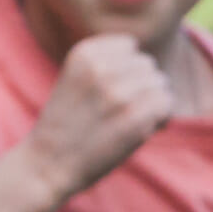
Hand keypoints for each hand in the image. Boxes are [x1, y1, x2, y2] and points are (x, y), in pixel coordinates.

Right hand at [24, 35, 174, 195]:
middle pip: (147, 64)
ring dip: (152, 101)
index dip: (126, 68)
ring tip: (129, 120)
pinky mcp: (133, 119)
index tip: (110, 88)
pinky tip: (142, 129)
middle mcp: (101, 68)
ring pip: (160, 83)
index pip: (130, 45)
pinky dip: (160, 117)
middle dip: (140, 85)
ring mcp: (117, 93)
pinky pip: (166, 103)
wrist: (47, 166)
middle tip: (120, 111)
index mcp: (84, 54)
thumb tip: (151, 63)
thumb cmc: (65, 125)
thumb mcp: (75, 78)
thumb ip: (107, 63)